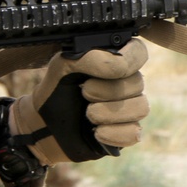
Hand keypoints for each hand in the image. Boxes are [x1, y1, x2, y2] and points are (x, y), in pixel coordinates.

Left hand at [8, 39, 148, 164]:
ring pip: (140, 108)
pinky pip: (135, 133)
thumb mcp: (63, 66)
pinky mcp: (127, 133)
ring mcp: (129, 109)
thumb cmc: (56, 91)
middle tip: (84, 92)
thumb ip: (89, 56)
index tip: (102, 70)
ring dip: (109, 112)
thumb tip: (116, 63)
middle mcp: (126, 84)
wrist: (45, 125)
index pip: (138, 52)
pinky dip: (113, 134)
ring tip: (88, 115)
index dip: (126, 61)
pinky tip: (96, 132)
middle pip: (138, 83)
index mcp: (114, 61)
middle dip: (108, 90)